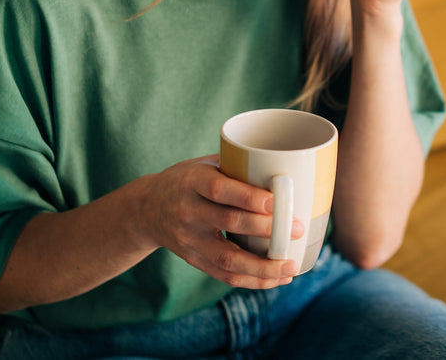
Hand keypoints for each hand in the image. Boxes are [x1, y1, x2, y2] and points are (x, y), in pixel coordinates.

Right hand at [142, 155, 303, 288]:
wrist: (147, 209)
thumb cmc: (188, 180)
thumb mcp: (204, 164)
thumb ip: (236, 166)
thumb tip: (285, 168)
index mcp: (192, 181)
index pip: (220, 190)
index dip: (248, 197)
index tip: (276, 201)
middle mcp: (188, 211)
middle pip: (229, 223)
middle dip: (266, 229)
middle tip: (298, 229)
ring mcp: (189, 240)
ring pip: (228, 258)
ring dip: (263, 266)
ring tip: (291, 266)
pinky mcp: (194, 260)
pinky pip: (225, 275)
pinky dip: (253, 280)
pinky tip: (277, 278)